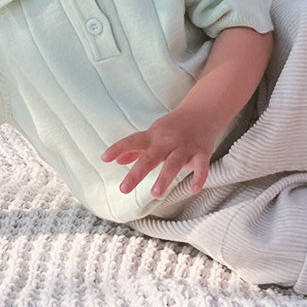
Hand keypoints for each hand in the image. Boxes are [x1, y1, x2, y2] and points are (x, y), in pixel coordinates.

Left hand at [101, 108, 215, 198]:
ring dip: (165, 177)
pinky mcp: (201, 152)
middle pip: (150, 157)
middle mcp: (167, 142)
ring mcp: (184, 147)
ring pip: (174, 163)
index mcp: (153, 137)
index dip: (118, 148)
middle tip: (123, 189)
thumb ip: (135, 149)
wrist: (201, 113)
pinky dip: (199, 177)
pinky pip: (201, 165)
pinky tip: (194, 189)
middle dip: (137, 173)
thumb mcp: (152, 135)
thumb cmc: (173, 127)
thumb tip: (118, 161)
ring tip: (156, 193)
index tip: (104, 158)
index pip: (132, 141)